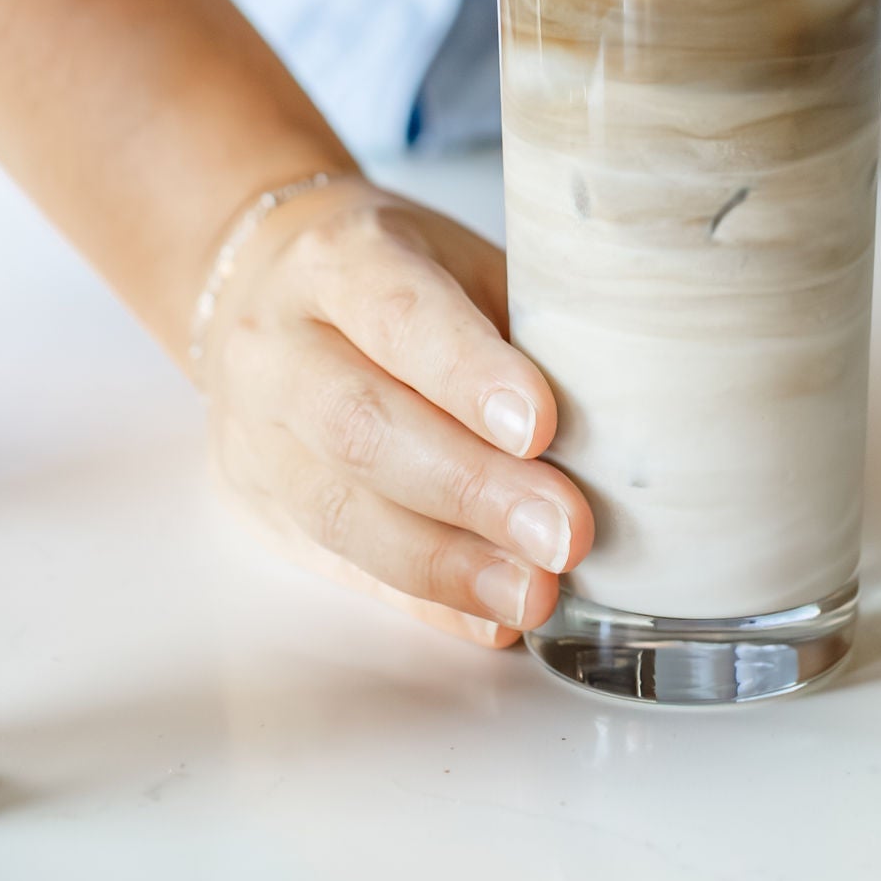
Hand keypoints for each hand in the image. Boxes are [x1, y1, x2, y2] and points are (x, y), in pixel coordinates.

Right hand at [199, 178, 591, 649]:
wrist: (260, 287)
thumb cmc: (395, 276)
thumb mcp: (457, 260)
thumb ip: (523, 326)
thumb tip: (626, 416)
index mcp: (337, 260)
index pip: (398, 314)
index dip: (468, 374)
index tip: (542, 426)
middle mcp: (276, 346)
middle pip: (361, 426)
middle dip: (471, 489)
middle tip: (564, 532)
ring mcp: (254, 433)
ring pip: (339, 510)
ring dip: (447, 564)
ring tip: (534, 593)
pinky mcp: (256, 505)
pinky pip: (337, 565)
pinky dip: (421, 601)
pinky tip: (488, 620)